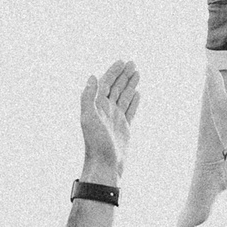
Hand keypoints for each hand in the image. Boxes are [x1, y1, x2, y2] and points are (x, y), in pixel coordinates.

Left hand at [78, 59, 138, 180]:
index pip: (106, 83)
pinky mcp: (124, 128)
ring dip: (130, 84)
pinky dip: (134, 101)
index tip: (122, 61)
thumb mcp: (88, 118)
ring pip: (124, 96)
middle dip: (123, 75)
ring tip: (137, 73)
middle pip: (116, 87)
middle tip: (132, 63)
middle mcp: (106, 110)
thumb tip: (92, 77)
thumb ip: (88, 97)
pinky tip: (137, 93)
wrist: (104, 165)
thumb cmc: (95, 144)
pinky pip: (130, 110)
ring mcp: (116, 119)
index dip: (113, 72)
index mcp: (97, 106)